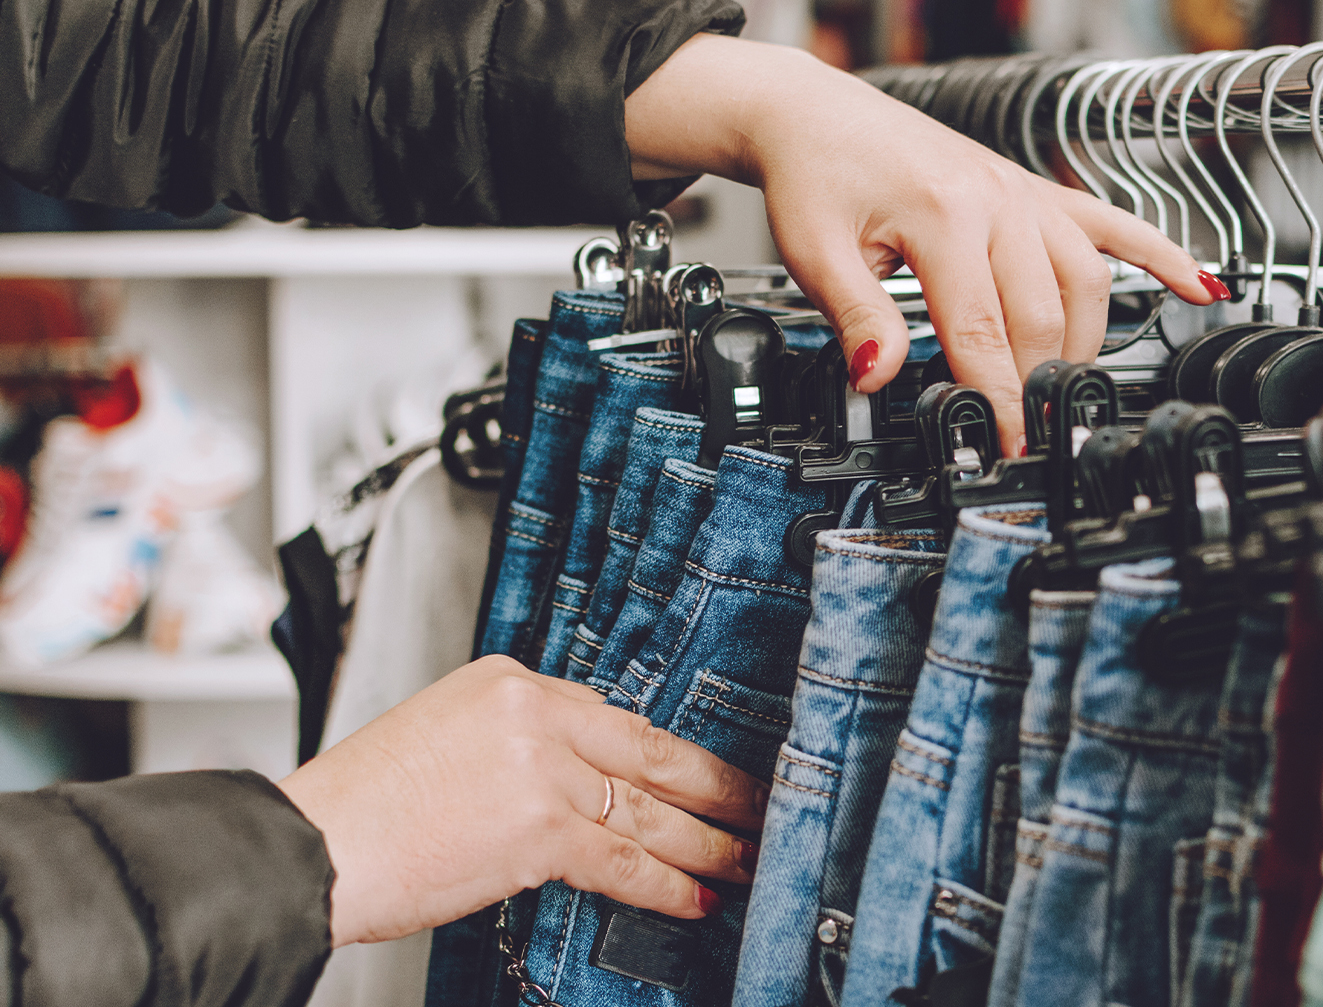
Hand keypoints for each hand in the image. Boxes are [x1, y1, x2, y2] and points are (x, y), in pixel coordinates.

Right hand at [277, 656, 765, 946]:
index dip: (667, 752)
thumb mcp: (443, 735)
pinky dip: (668, 883)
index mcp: (509, 680)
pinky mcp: (540, 828)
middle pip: (651, 750)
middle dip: (714, 785)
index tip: (701, 771)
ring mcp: (542, 768)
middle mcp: (533, 713)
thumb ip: (517, 744)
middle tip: (758, 805)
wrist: (311, 845)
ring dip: (706, 841)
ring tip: (744, 859)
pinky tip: (697, 896)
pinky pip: (625, 859)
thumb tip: (577, 782)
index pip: (612, 715)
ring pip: (649, 809)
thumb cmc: (361, 806)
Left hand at [623, 34, 1224, 451]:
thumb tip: (879, 374)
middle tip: (1030, 435)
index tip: (1010, 448)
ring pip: (1085, 280)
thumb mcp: (814, 251)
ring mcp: (1023, 193)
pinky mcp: (1034, 189)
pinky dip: (1161, 256)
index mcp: (944, 216)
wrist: (816, 115)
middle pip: (1042, 315)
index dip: (1001, 401)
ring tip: (1060, 391)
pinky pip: (1112, 223)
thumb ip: (855, 315)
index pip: (984, 332)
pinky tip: (1202, 287)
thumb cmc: (815, 178)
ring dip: (1081, 343)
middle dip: (1039, 383)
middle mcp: (997, 200)